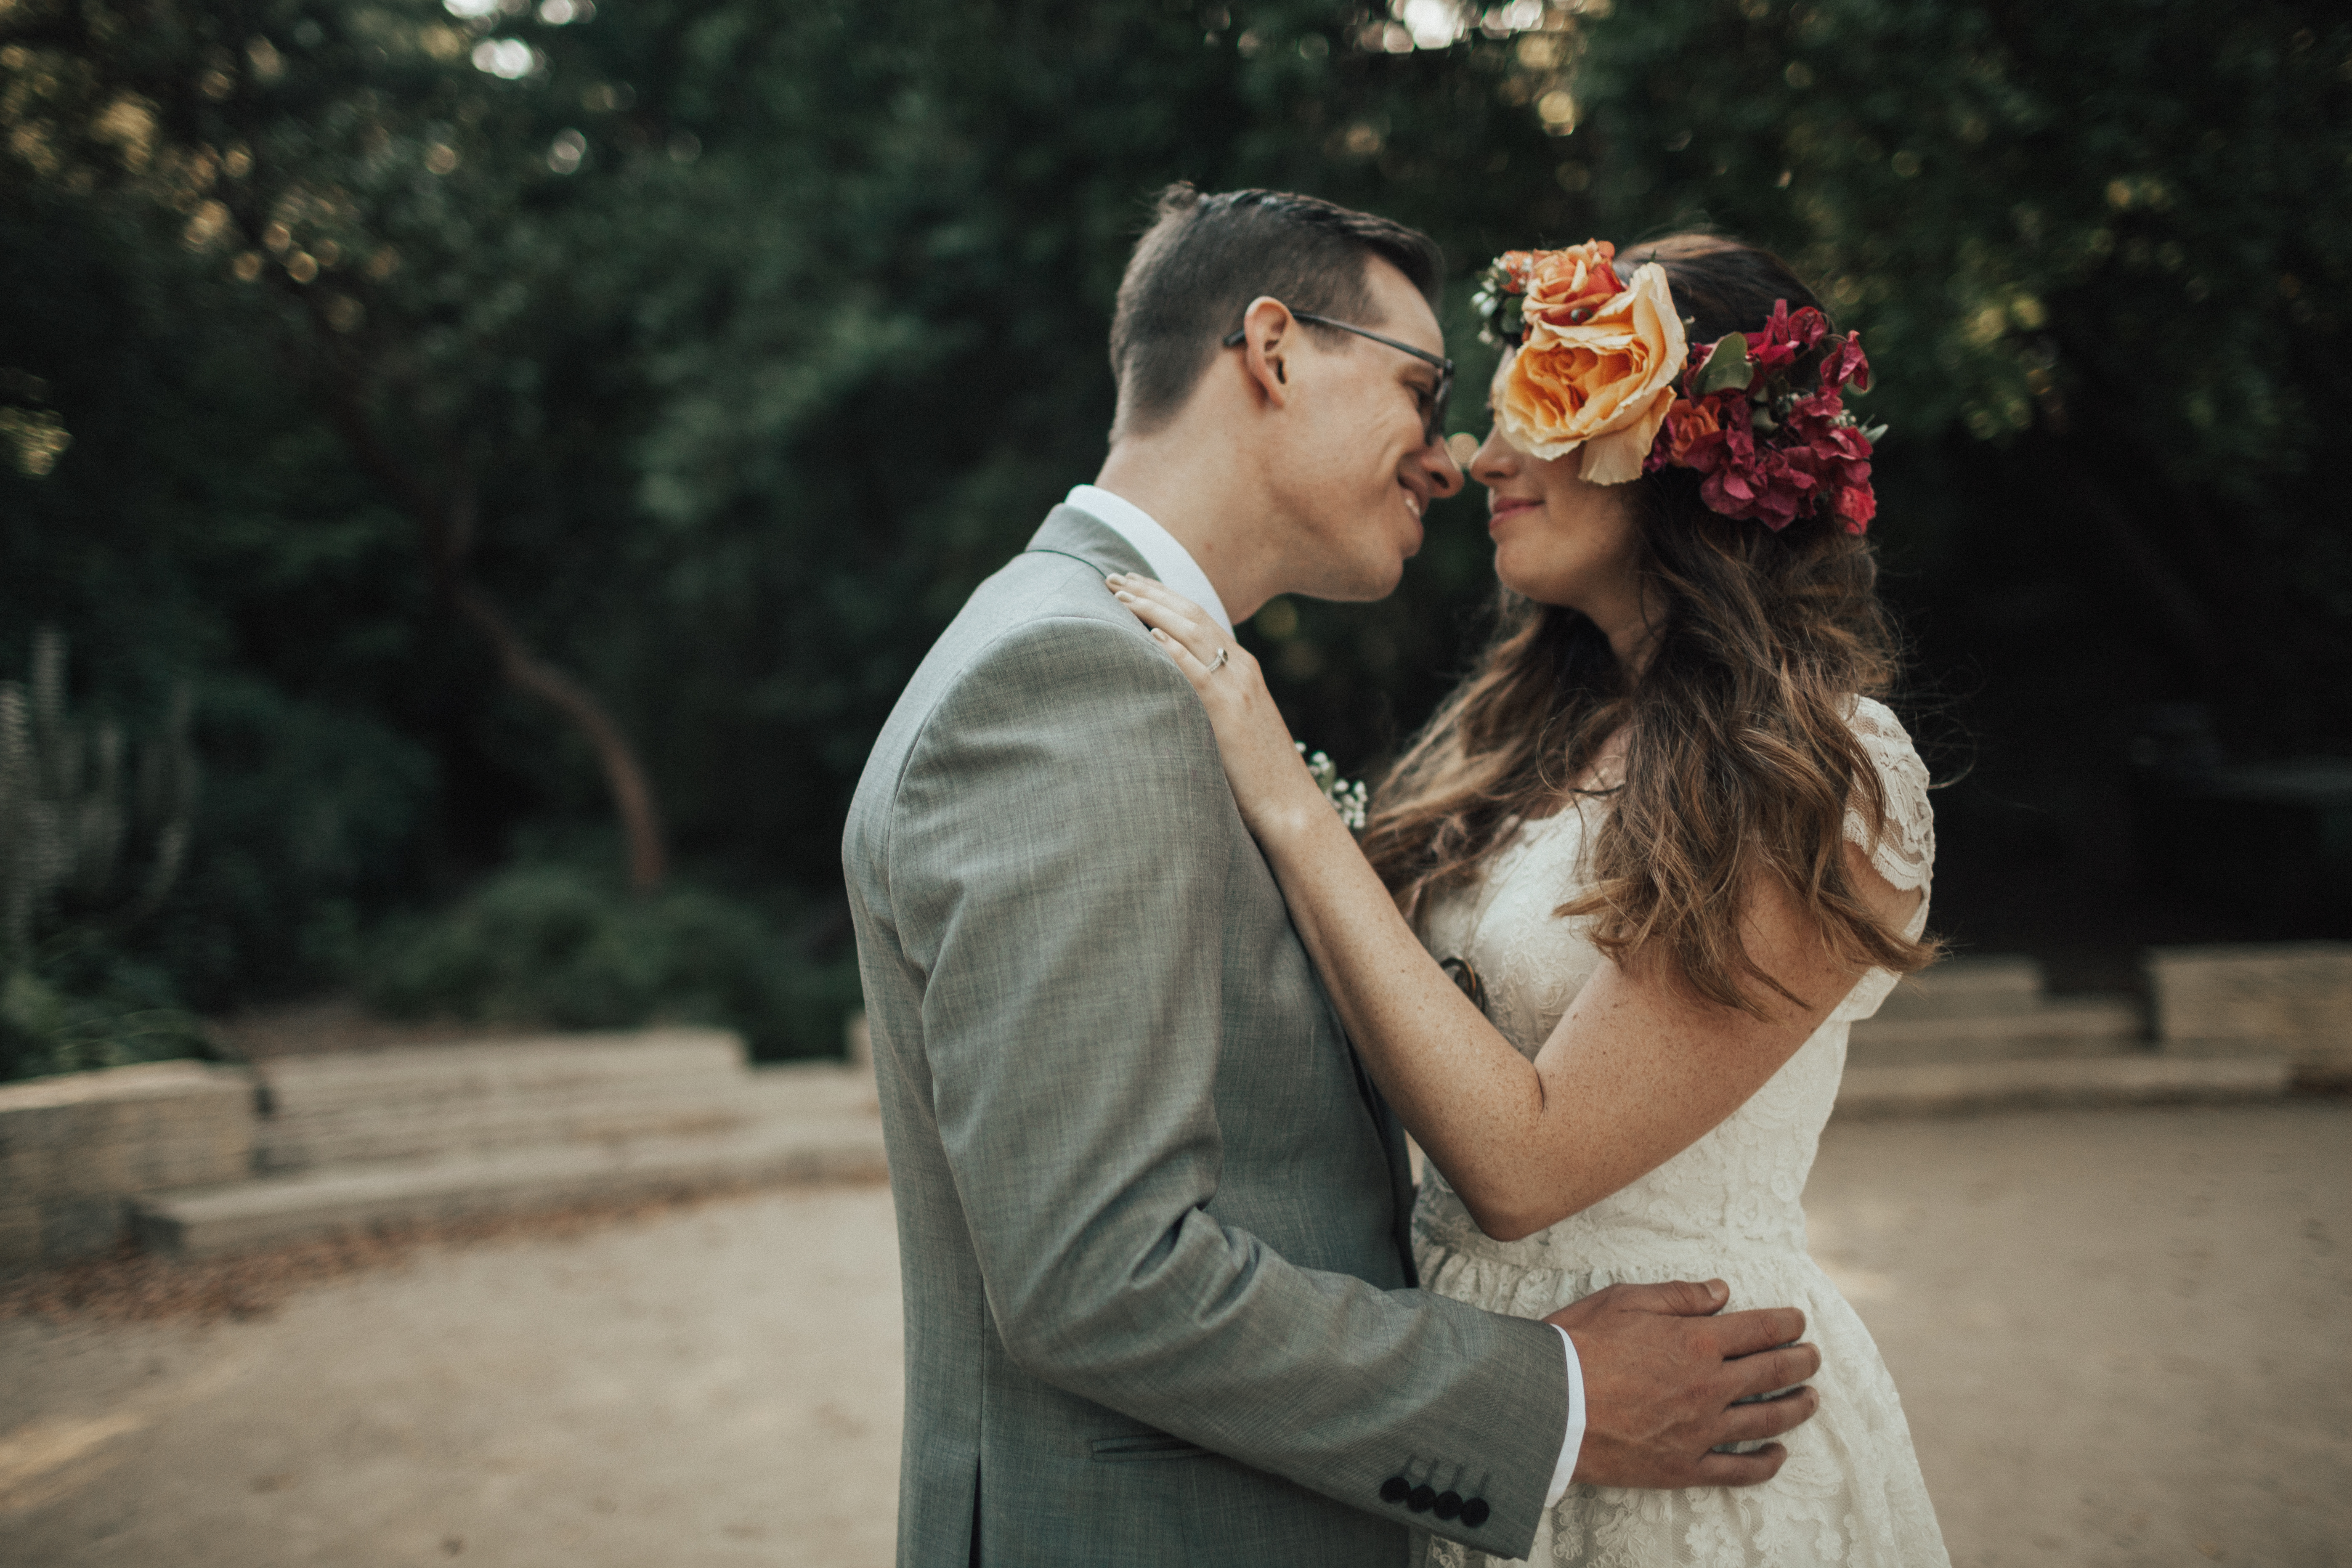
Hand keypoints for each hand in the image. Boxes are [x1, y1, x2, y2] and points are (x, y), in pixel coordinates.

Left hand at [1109, 575, 1329, 842]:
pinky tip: (1150, 635)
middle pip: (1192, 614)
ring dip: (1153, 609)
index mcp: (1242, 669)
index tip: (1133, 582)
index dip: (1165, 596)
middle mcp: (1241, 668)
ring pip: (1192, 632)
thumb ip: (1208, 700)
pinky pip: (1197, 671)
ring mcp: (1238, 687)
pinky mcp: (1230, 711)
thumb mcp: (1232, 725)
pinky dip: (1174, 650)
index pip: (1199, 618)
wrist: (1290, 804)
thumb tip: (1170, 691)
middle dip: (1151, 591)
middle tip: (1114, 576)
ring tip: (1120, 594)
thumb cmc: (1256, 774)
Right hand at [1546, 1279, 1821, 1488]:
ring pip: (1765, 1420)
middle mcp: (1709, 1386)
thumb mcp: (1624, 1301)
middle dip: (1801, 1362)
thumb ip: (1679, 1297)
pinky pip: (1737, 1470)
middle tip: (1814, 1357)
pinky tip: (1779, 1455)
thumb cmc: (1579, 1346)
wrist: (1547, 1405)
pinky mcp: (1683, 1466)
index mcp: (1697, 1341)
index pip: (1759, 1330)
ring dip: (1796, 1408)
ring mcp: (1700, 1430)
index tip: (1799, 1321)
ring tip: (1812, 1399)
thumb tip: (1722, 1292)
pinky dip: (1764, 1463)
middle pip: (1772, 1373)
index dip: (1786, 1323)